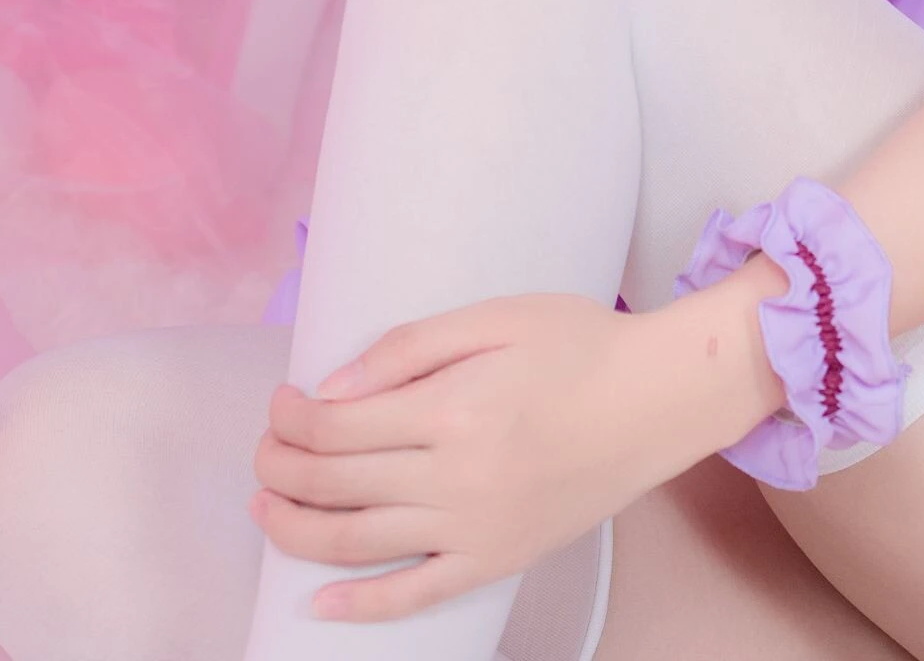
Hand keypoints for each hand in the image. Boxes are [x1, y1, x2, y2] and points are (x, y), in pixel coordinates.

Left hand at [251, 292, 733, 623]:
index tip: (282, 403)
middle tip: (265, 449)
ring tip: (266, 509)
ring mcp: (476, 527)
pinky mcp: (497, 559)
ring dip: (296, 530)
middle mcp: (457, 478)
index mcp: (452, 410)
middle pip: (336, 484)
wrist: (658, 401)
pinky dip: (363, 606)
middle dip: (281, 467)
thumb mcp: (495, 316)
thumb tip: (333, 387)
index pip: (337, 426)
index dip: (292, 417)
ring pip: (359, 542)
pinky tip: (320, 604)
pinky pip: (418, 595)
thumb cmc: (583, 346)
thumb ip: (410, 346)